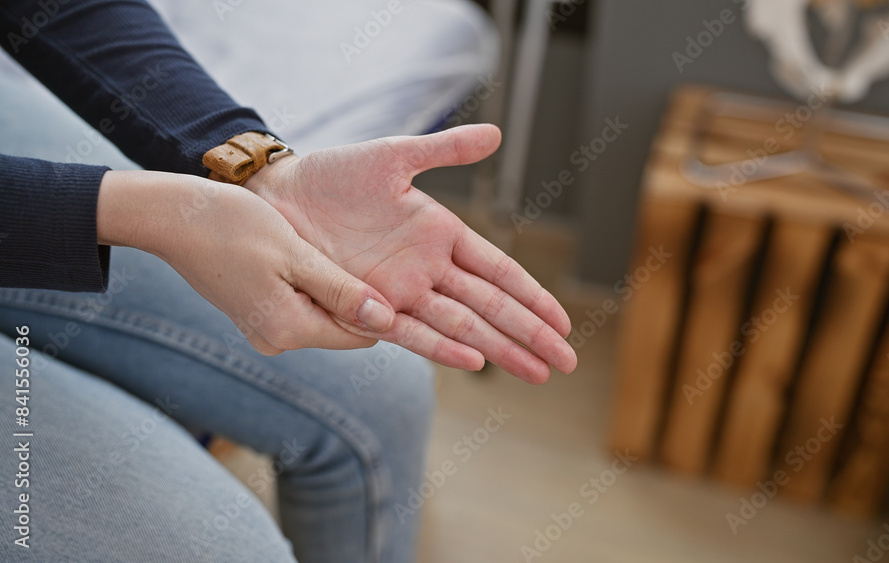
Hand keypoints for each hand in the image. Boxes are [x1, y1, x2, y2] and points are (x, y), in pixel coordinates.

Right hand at [96, 170, 396, 354]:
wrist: (173, 218)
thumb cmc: (234, 226)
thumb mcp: (297, 255)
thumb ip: (342, 291)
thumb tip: (387, 322)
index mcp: (290, 330)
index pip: (362, 334)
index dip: (380, 304)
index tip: (384, 264)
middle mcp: (278, 341)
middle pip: (344, 326)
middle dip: (354, 294)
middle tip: (347, 249)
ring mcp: (265, 331)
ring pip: (323, 314)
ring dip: (331, 286)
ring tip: (317, 248)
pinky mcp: (257, 315)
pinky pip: (301, 305)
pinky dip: (309, 283)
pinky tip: (299, 254)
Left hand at [245, 125, 576, 382]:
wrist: (278, 197)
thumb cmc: (333, 175)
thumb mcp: (394, 156)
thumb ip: (445, 150)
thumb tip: (496, 135)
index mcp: (442, 234)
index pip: (501, 272)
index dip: (533, 297)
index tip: (563, 322)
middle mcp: (428, 269)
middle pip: (492, 307)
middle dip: (529, 335)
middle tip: (564, 362)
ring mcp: (401, 291)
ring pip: (462, 326)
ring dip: (499, 350)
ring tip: (535, 374)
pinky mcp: (368, 306)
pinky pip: (413, 331)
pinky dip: (444, 347)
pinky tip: (476, 363)